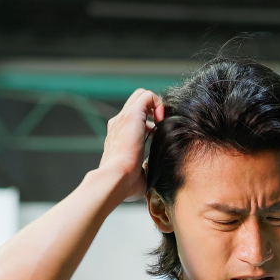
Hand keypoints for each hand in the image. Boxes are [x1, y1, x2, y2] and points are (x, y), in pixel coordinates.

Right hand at [97, 88, 164, 202]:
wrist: (116, 179)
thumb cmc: (125, 184)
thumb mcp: (138, 175)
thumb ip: (144, 170)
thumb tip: (150, 175)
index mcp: (118, 137)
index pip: (135, 119)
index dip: (150, 123)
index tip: (159, 137)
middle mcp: (119, 124)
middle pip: (137, 102)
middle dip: (153, 109)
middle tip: (162, 127)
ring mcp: (124, 118)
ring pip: (141, 95)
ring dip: (156, 105)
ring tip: (163, 123)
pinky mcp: (131, 115)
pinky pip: (147, 96)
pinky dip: (159, 103)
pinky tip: (162, 121)